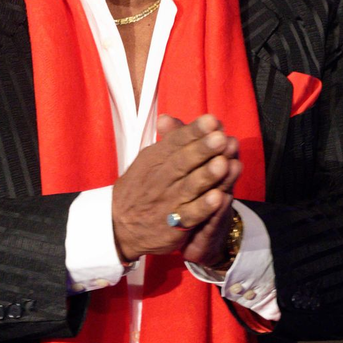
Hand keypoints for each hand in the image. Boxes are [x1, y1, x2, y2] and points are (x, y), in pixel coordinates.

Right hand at [112, 114, 241, 261]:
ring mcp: (168, 202)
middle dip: (202, 150)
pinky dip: (203, 207)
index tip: (211, 120)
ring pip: (189, 187)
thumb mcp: (148, 161)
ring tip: (223, 164)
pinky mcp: (173, 226)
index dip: (194, 132)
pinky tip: (218, 198)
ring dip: (206, 176)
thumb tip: (169, 116)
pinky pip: (189, 215)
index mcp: (155, 159)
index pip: (176, 142)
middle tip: (220, 138)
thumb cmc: (140, 188)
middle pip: (183, 162)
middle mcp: (161, 178)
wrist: (119, 226)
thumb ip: (166, 141)